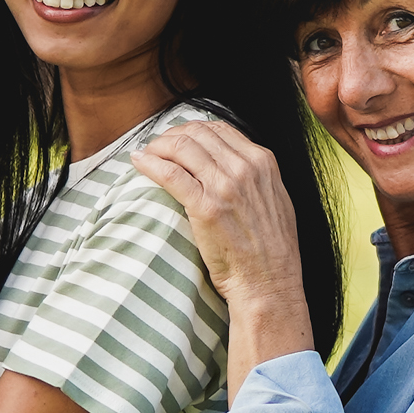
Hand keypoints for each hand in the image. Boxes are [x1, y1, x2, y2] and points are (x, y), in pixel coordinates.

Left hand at [135, 118, 318, 387]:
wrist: (268, 284)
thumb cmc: (270, 250)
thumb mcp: (274, 201)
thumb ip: (254, 177)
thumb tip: (226, 162)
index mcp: (263, 162)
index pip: (219, 128)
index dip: (191, 130)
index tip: (177, 140)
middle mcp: (245, 168)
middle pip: (197, 133)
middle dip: (170, 136)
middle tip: (155, 148)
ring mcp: (225, 186)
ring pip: (181, 147)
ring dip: (157, 147)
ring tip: (145, 156)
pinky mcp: (206, 207)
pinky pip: (170, 173)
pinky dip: (150, 164)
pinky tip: (139, 163)